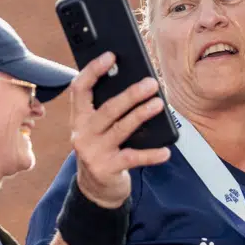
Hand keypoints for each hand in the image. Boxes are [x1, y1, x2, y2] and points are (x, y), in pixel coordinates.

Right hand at [69, 53, 171, 207]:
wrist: (96, 189)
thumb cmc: (103, 149)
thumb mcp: (98, 129)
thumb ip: (107, 109)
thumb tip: (137, 85)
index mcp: (78, 118)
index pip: (79, 88)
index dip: (93, 70)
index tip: (111, 56)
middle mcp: (82, 133)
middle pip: (107, 108)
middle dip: (130, 94)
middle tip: (151, 83)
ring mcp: (93, 152)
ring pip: (121, 129)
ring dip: (141, 114)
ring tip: (159, 104)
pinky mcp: (107, 169)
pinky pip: (133, 158)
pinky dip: (151, 154)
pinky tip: (166, 151)